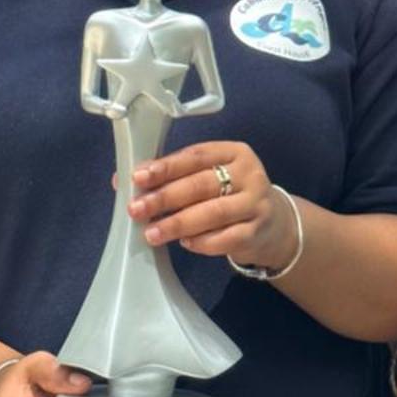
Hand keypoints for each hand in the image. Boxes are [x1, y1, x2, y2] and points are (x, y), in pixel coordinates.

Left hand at [129, 141, 295, 267]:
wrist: (274, 224)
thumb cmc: (231, 195)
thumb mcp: (209, 177)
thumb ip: (172, 176)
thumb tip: (122, 180)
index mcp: (234, 153)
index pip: (196, 156)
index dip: (166, 167)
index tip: (138, 177)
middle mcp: (249, 175)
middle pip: (202, 185)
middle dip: (165, 198)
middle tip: (136, 209)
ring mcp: (256, 204)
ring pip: (212, 213)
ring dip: (178, 223)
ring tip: (151, 233)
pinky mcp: (257, 232)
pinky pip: (225, 239)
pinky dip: (201, 242)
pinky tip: (184, 243)